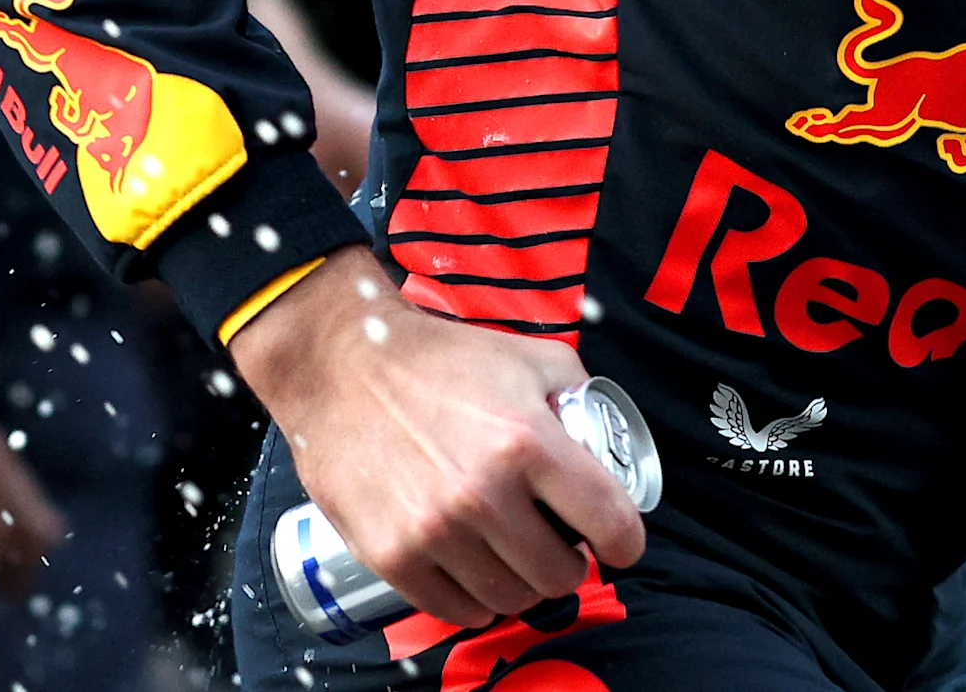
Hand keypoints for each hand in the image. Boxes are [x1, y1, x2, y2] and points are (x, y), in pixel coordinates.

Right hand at [227, 250, 643, 627]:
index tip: (618, 542)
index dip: (625, 540)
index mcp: (526, 441)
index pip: (608, 521)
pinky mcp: (391, 555)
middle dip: (570, 563)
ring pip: (511, 599)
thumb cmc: (435, 359)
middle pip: (560, 574)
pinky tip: (474, 572)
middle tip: (558, 546)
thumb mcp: (524, 355)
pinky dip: (473, 600)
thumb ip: (574, 393)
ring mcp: (434, 531)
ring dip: (521, 584)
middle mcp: (483, 493)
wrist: (340, 364)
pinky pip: (455, 610)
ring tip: (514, 557)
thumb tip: (604, 435)